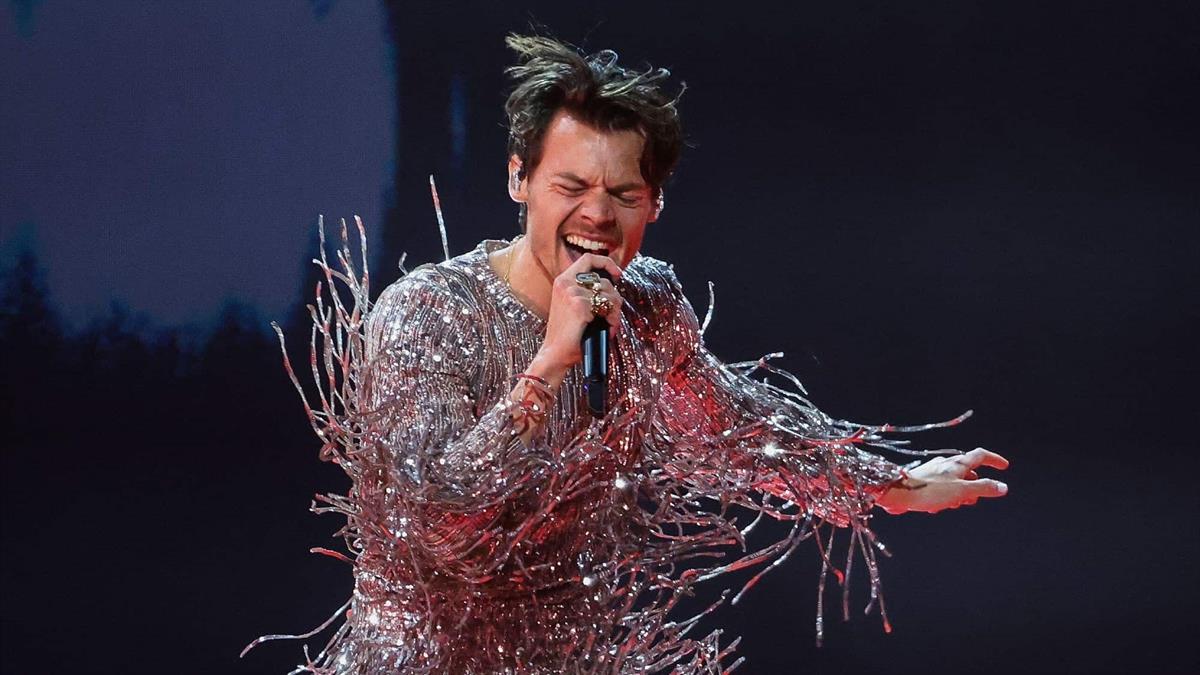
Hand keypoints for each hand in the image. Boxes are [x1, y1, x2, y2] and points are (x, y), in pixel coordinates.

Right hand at [534, 252, 623, 373]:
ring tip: (610, 325)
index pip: (589, 259)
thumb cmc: (568, 333)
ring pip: (609, 295)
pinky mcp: (579, 306)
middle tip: (613, 315)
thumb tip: (613, 283)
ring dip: (615, 312)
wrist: (555, 353)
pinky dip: (612, 321)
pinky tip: (607, 330)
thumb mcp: (573, 305)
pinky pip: (607, 308)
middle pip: (604, 280)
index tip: (617, 274)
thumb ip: (587, 291)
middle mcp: (566, 282)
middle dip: (615, 298)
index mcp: (563, 280)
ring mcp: (572, 293)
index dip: (606, 263)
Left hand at [875, 448, 1009, 514]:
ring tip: (952, 505)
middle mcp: (946, 464)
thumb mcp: (961, 491)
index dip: (994, 460)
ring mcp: (934, 471)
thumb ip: (983, 488)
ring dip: (958, 495)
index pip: (981, 455)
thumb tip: (1003, 487)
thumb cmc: (929, 491)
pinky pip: (941, 488)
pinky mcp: (924, 481)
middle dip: (974, 486)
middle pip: (968, 471)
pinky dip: (944, 498)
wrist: (897, 493)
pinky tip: (936, 508)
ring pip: (955, 481)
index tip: (1004, 466)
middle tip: (972, 500)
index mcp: (958, 463)